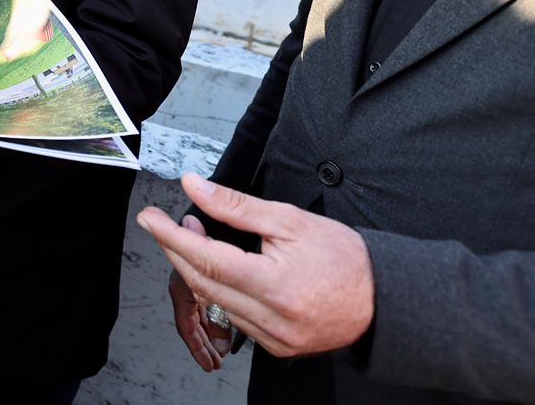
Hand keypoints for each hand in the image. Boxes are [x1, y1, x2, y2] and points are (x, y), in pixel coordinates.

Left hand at [137, 173, 374, 359]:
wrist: (386, 300)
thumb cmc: (345, 257)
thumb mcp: (290, 220)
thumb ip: (236, 205)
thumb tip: (194, 186)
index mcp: (275, 286)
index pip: (206, 259)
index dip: (172, 237)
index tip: (149, 218)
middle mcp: (271, 320)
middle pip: (203, 284)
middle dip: (177, 251)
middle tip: (165, 224)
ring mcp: (274, 339)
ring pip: (215, 303)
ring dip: (197, 270)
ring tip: (198, 237)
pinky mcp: (277, 347)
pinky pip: (234, 318)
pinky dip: (221, 291)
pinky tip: (222, 269)